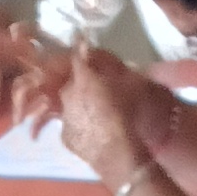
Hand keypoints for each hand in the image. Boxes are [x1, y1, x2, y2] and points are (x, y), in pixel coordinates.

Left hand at [58, 44, 172, 181]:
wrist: (118, 154)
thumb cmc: (128, 115)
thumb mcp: (133, 87)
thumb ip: (120, 70)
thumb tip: (116, 60)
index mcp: (84, 79)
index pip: (77, 56)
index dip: (79, 49)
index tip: (79, 41)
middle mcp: (67, 95)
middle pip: (72, 84)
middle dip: (82, 85)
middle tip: (97, 91)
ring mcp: (63, 117)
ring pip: (69, 106)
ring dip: (79, 107)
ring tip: (97, 115)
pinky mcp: (64, 137)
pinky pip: (71, 126)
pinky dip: (79, 126)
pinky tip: (94, 132)